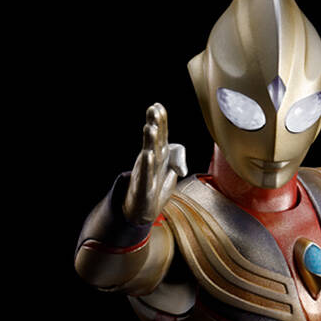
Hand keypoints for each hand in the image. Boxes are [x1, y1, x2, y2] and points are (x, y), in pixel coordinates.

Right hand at [123, 103, 187, 225]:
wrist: (142, 214)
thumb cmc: (156, 191)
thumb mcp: (170, 173)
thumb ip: (176, 159)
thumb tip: (178, 146)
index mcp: (159, 157)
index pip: (161, 136)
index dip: (161, 122)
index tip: (158, 105)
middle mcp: (152, 163)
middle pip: (155, 142)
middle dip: (154, 125)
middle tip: (153, 109)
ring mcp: (147, 175)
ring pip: (150, 155)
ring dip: (150, 142)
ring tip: (150, 128)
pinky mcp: (145, 189)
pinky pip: (146, 176)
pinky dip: (148, 166)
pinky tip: (148, 155)